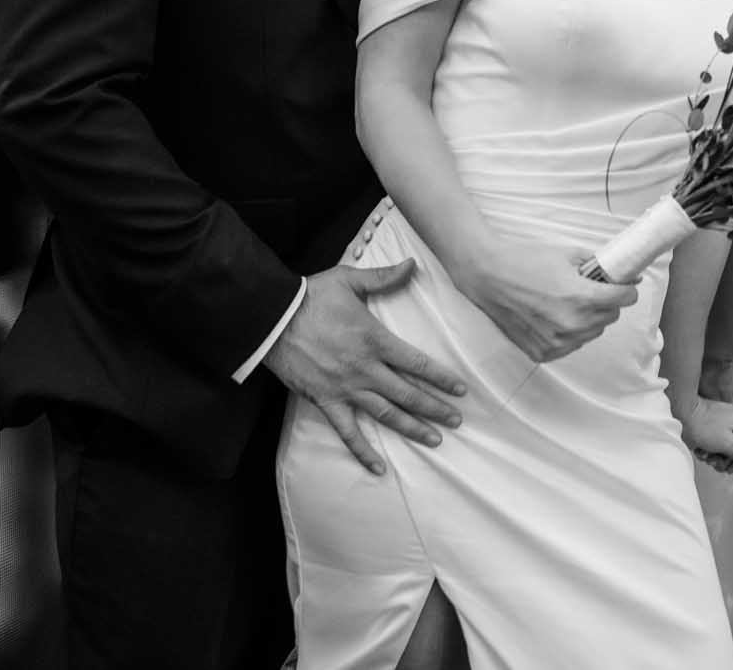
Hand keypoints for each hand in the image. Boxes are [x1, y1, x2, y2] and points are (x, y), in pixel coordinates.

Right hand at [264, 260, 468, 475]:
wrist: (272, 319)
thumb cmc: (311, 297)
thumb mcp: (349, 280)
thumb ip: (384, 277)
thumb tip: (415, 264)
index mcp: (375, 340)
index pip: (416, 363)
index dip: (440, 377)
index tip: (460, 389)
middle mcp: (365, 368)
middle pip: (407, 393)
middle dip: (435, 408)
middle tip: (457, 420)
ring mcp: (346, 388)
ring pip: (386, 414)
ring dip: (413, 428)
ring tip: (435, 439)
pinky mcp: (326, 401)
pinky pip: (348, 432)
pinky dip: (363, 452)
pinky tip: (379, 468)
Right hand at [453, 246, 637, 363]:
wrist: (487, 276)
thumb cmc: (524, 261)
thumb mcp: (567, 254)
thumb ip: (599, 266)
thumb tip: (626, 276)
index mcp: (581, 298)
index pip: (624, 299)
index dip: (625, 289)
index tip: (622, 286)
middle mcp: (572, 325)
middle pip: (610, 317)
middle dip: (605, 303)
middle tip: (588, 290)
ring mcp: (557, 342)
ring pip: (592, 333)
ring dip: (588, 319)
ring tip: (565, 302)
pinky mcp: (544, 352)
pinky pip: (571, 345)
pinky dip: (568, 333)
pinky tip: (552, 316)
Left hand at [682, 397, 732, 473]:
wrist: (678, 413)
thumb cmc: (702, 426)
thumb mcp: (729, 444)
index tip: (728, 466)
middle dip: (726, 460)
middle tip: (714, 461)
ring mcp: (730, 422)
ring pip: (730, 449)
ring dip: (717, 457)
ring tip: (706, 454)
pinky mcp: (718, 425)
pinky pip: (720, 443)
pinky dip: (711, 450)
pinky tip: (701, 450)